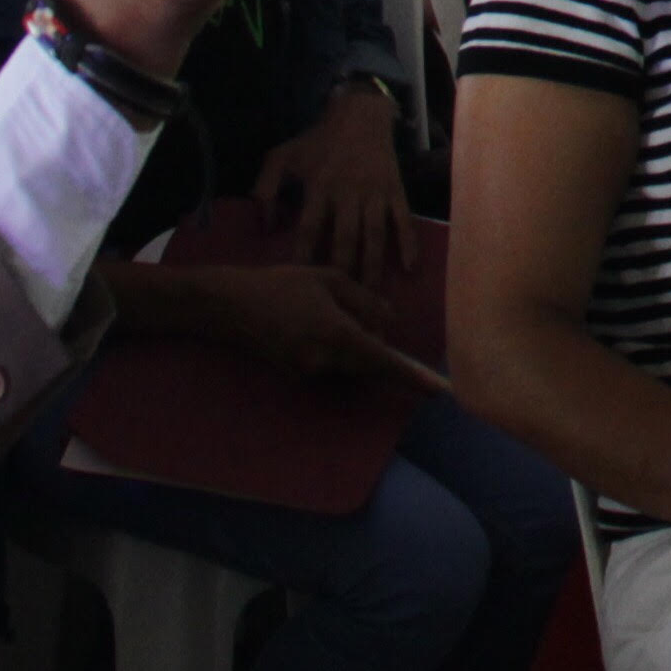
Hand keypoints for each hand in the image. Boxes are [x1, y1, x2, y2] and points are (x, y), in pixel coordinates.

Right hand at [187, 262, 441, 389]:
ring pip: (353, 367)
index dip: (414, 377)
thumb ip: (367, 302)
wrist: (231, 306)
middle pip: (371, 367)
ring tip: (336, 317)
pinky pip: (333, 367)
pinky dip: (340, 353)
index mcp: (339, 335)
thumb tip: (390, 323)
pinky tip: (322, 326)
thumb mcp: (331, 279)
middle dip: (385, 354)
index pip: (385, 361)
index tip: (440, 391)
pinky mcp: (298, 376)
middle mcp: (326, 362)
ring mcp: (310, 373)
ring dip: (360, 351)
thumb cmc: (282, 285)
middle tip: (382, 335)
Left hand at [254, 81, 412, 279]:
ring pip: (375, 235)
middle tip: (341, 302)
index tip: (302, 282)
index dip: (305, 256)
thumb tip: (266, 227)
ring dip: (373, 266)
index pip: (310, 229)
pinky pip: (403, 219)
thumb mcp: (282, 157)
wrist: (360, 114)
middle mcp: (349, 192)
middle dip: (344, 270)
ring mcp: (375, 192)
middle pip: (346, 238)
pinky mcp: (396, 190)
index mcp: (320, 186)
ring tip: (371, 296)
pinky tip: (409, 267)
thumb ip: (264, 190)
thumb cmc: (317, 141)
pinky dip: (408, 243)